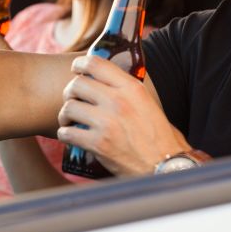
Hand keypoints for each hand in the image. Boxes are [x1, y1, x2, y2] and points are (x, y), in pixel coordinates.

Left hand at [57, 55, 189, 175]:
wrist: (165, 167)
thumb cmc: (161, 138)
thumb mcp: (150, 104)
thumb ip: (130, 91)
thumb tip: (111, 83)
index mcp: (132, 88)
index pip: (96, 63)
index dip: (80, 64)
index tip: (76, 69)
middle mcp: (118, 101)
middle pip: (77, 84)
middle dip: (70, 92)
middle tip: (72, 100)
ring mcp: (107, 122)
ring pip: (69, 107)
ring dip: (65, 114)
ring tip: (69, 120)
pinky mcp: (98, 144)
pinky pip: (67, 132)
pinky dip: (65, 134)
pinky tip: (70, 136)